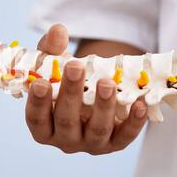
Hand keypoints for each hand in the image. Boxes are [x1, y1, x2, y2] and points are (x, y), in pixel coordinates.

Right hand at [24, 24, 147, 153]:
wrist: (93, 95)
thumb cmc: (66, 81)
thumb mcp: (54, 64)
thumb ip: (51, 49)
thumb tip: (58, 31)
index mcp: (44, 128)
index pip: (37, 119)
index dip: (37, 103)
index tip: (41, 82)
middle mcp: (65, 141)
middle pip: (67, 121)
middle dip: (72, 94)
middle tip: (76, 67)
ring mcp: (91, 145)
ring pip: (97, 129)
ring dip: (103, 106)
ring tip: (107, 82)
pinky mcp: (116, 144)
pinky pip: (126, 136)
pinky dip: (134, 122)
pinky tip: (140, 105)